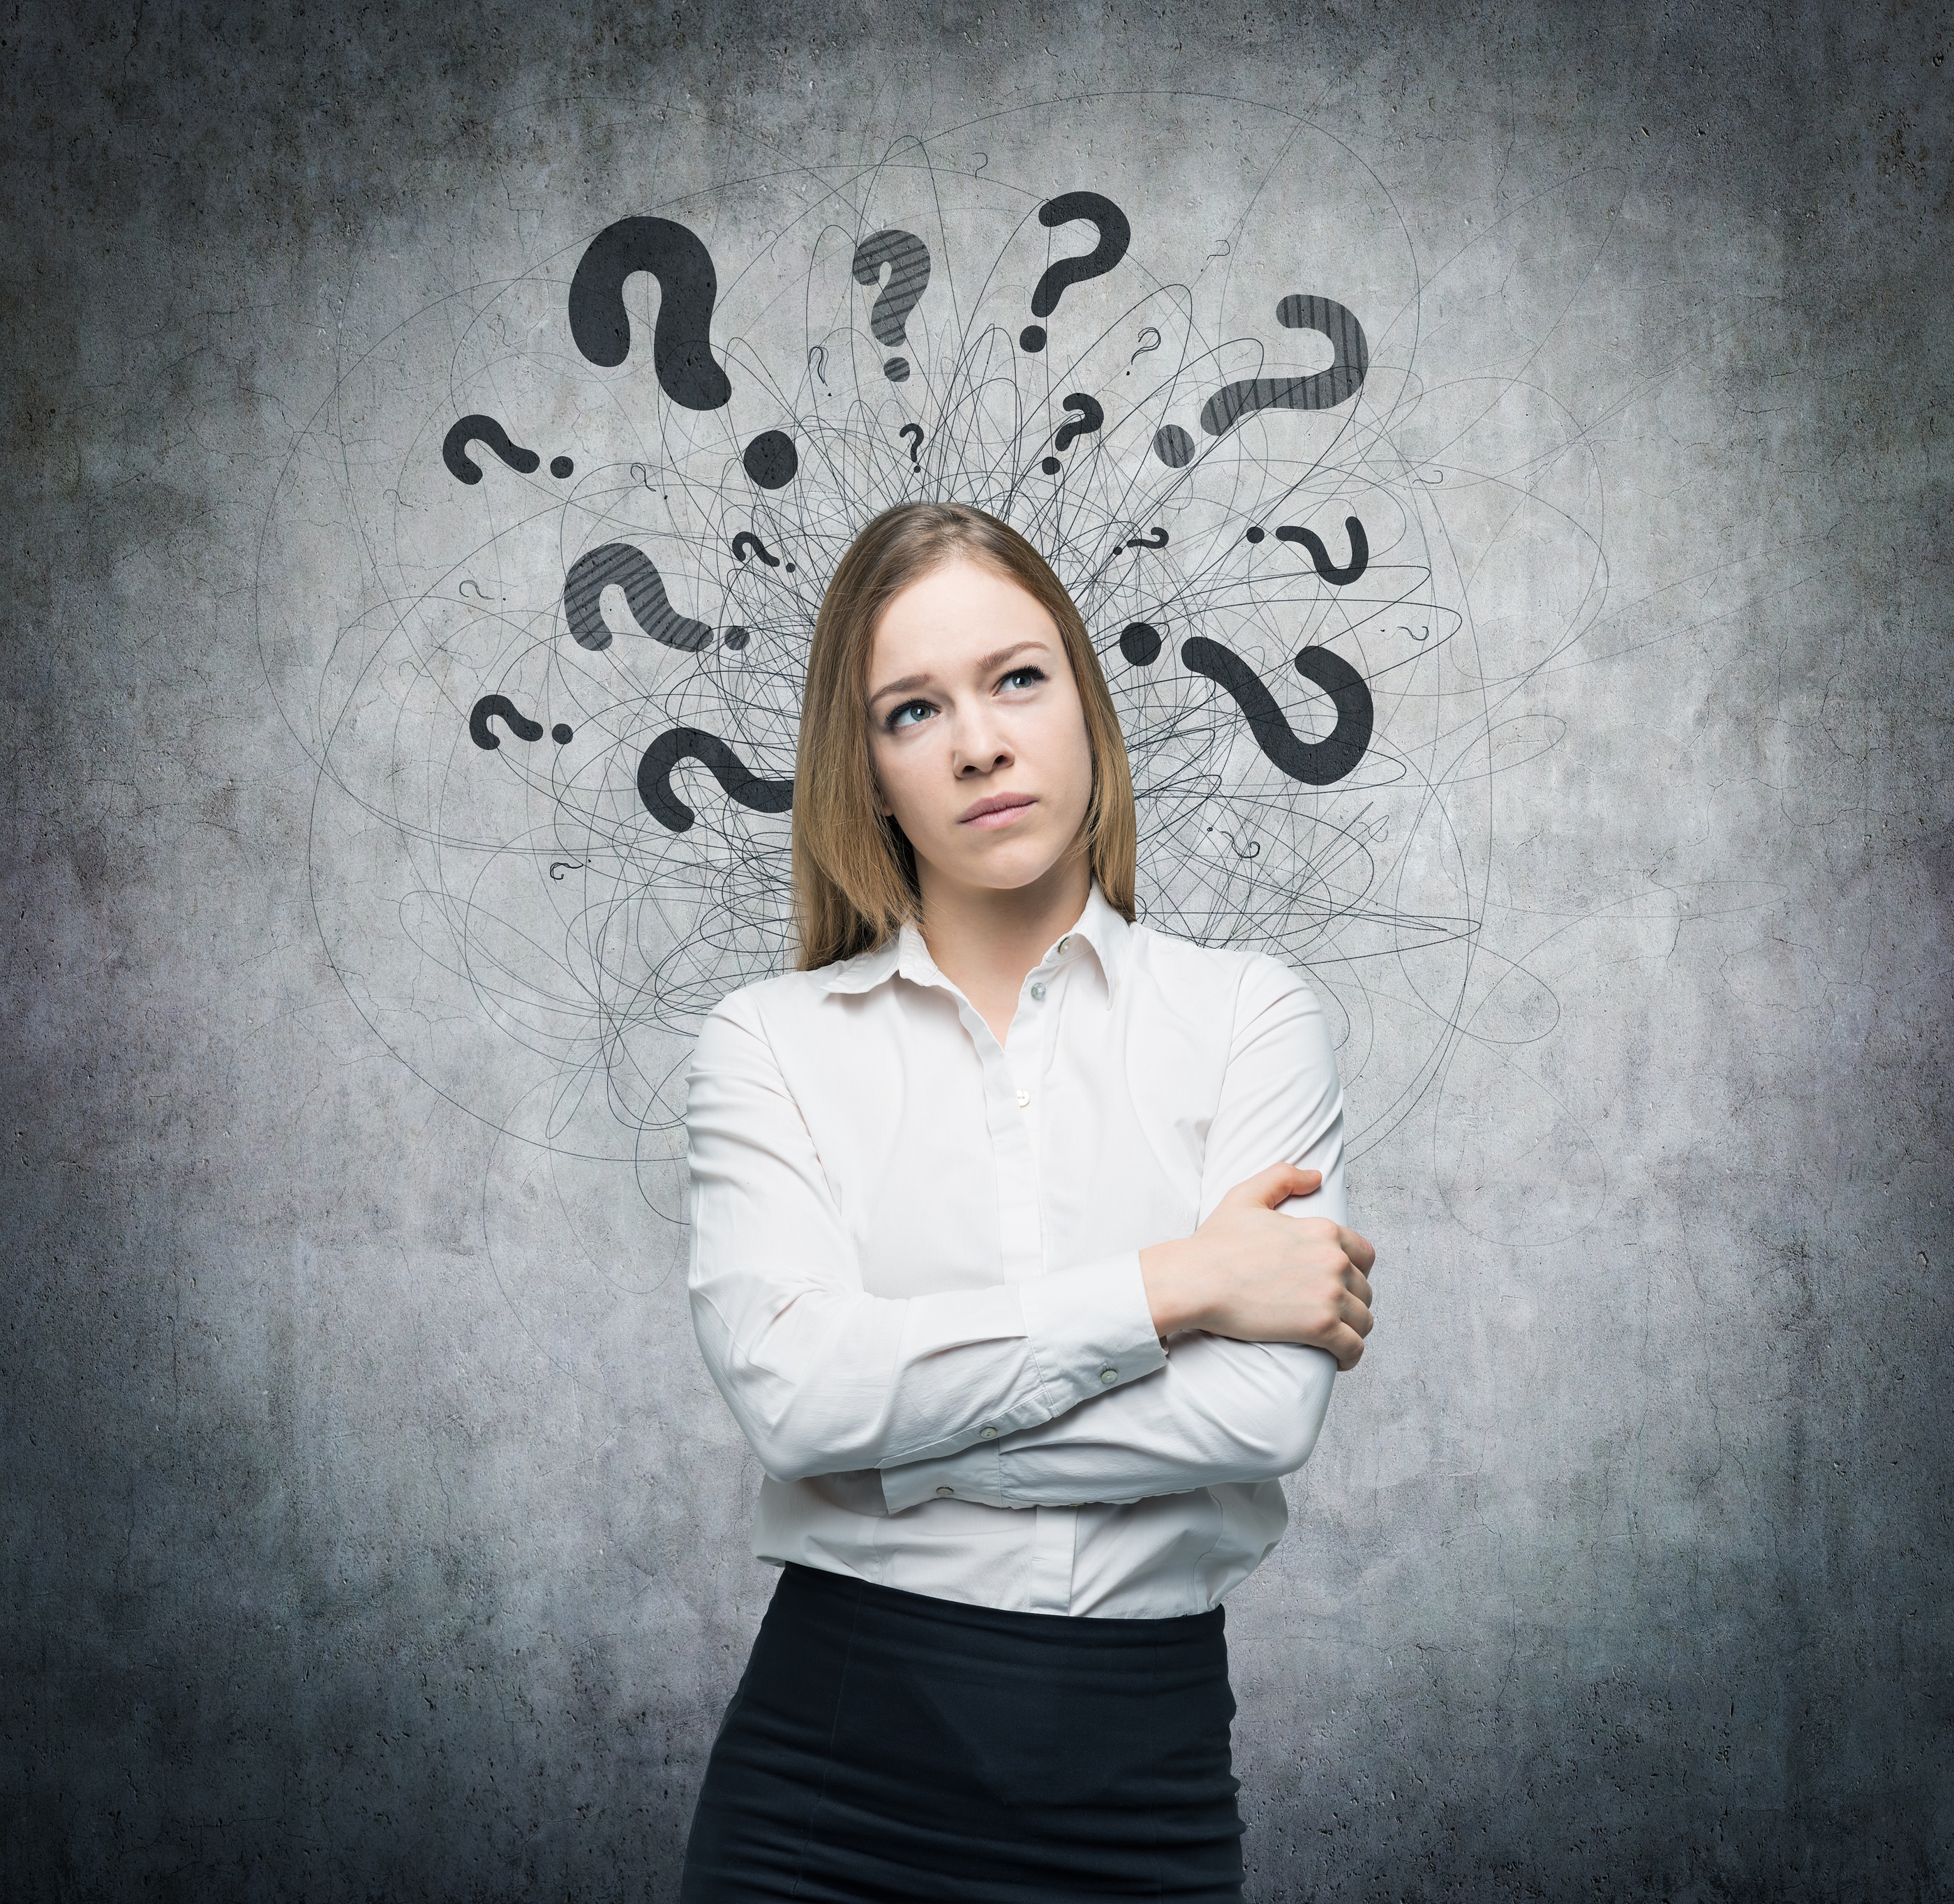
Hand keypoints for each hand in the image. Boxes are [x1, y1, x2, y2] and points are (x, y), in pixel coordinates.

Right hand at [1138, 1164, 1376, 1369]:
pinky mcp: (1320, 1327)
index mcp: (1324, 1230)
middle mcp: (1335, 1260)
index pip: (1364, 1255)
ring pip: (1364, 1320)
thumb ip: (1283, 1177)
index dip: (1354, 1271)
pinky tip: (1338, 1358)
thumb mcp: (1246, 1195)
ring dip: (1352, 1330)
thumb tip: (1316, 1176)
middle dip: (1351, 1303)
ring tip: (1334, 1337)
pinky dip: (1350, 1355)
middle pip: (1365, 1289)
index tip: (1338, 1285)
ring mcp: (1330, 1294)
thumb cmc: (1216, 1242)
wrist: (1196, 1281)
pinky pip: (1354, 1347)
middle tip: (1329, 1313)